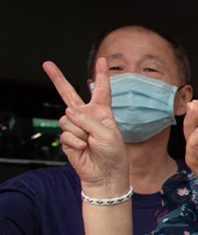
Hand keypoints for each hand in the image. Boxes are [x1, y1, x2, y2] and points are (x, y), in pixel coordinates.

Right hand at [44, 58, 129, 195]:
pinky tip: (84, 149)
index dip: (101, 75)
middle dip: (58, 79)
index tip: (102, 59)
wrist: (105, 175)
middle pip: (69, 95)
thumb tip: (68, 113)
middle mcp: (87, 117)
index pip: (101, 90)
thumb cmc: (113, 155)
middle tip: (47, 64)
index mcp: (102, 112)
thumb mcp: (107, 134)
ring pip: (68, 120)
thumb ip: (89, 120)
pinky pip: (65, 134)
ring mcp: (75, 127)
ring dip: (80, 133)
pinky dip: (75, 142)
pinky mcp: (67, 138)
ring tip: (90, 143)